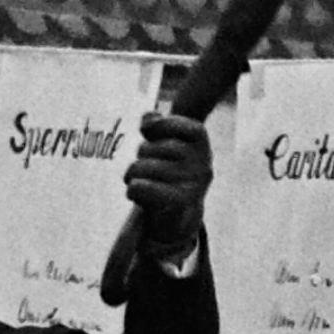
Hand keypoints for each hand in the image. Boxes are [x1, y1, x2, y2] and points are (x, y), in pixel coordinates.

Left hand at [125, 111, 213, 257]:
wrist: (178, 215)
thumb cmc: (167, 171)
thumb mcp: (165, 144)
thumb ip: (156, 124)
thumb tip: (149, 117)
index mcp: (201, 144)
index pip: (179, 124)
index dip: (159, 125)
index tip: (147, 131)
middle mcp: (202, 163)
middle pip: (155, 147)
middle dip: (141, 152)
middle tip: (141, 163)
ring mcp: (193, 185)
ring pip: (144, 167)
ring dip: (132, 172)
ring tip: (134, 178)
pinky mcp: (180, 203)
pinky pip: (142, 187)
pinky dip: (132, 189)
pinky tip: (135, 191)